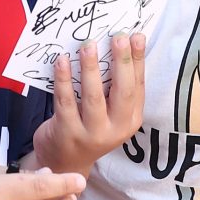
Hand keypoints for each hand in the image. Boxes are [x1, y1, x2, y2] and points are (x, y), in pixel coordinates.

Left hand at [33, 36, 146, 175]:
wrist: (64, 163)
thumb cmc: (88, 127)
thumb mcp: (109, 112)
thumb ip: (113, 86)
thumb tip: (117, 46)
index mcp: (130, 120)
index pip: (138, 86)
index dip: (138, 60)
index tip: (137, 36)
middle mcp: (115, 129)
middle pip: (122, 92)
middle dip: (121, 62)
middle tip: (118, 37)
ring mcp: (91, 134)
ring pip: (93, 97)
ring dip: (91, 69)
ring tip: (88, 46)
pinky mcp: (67, 133)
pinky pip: (66, 102)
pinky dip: (63, 79)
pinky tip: (62, 61)